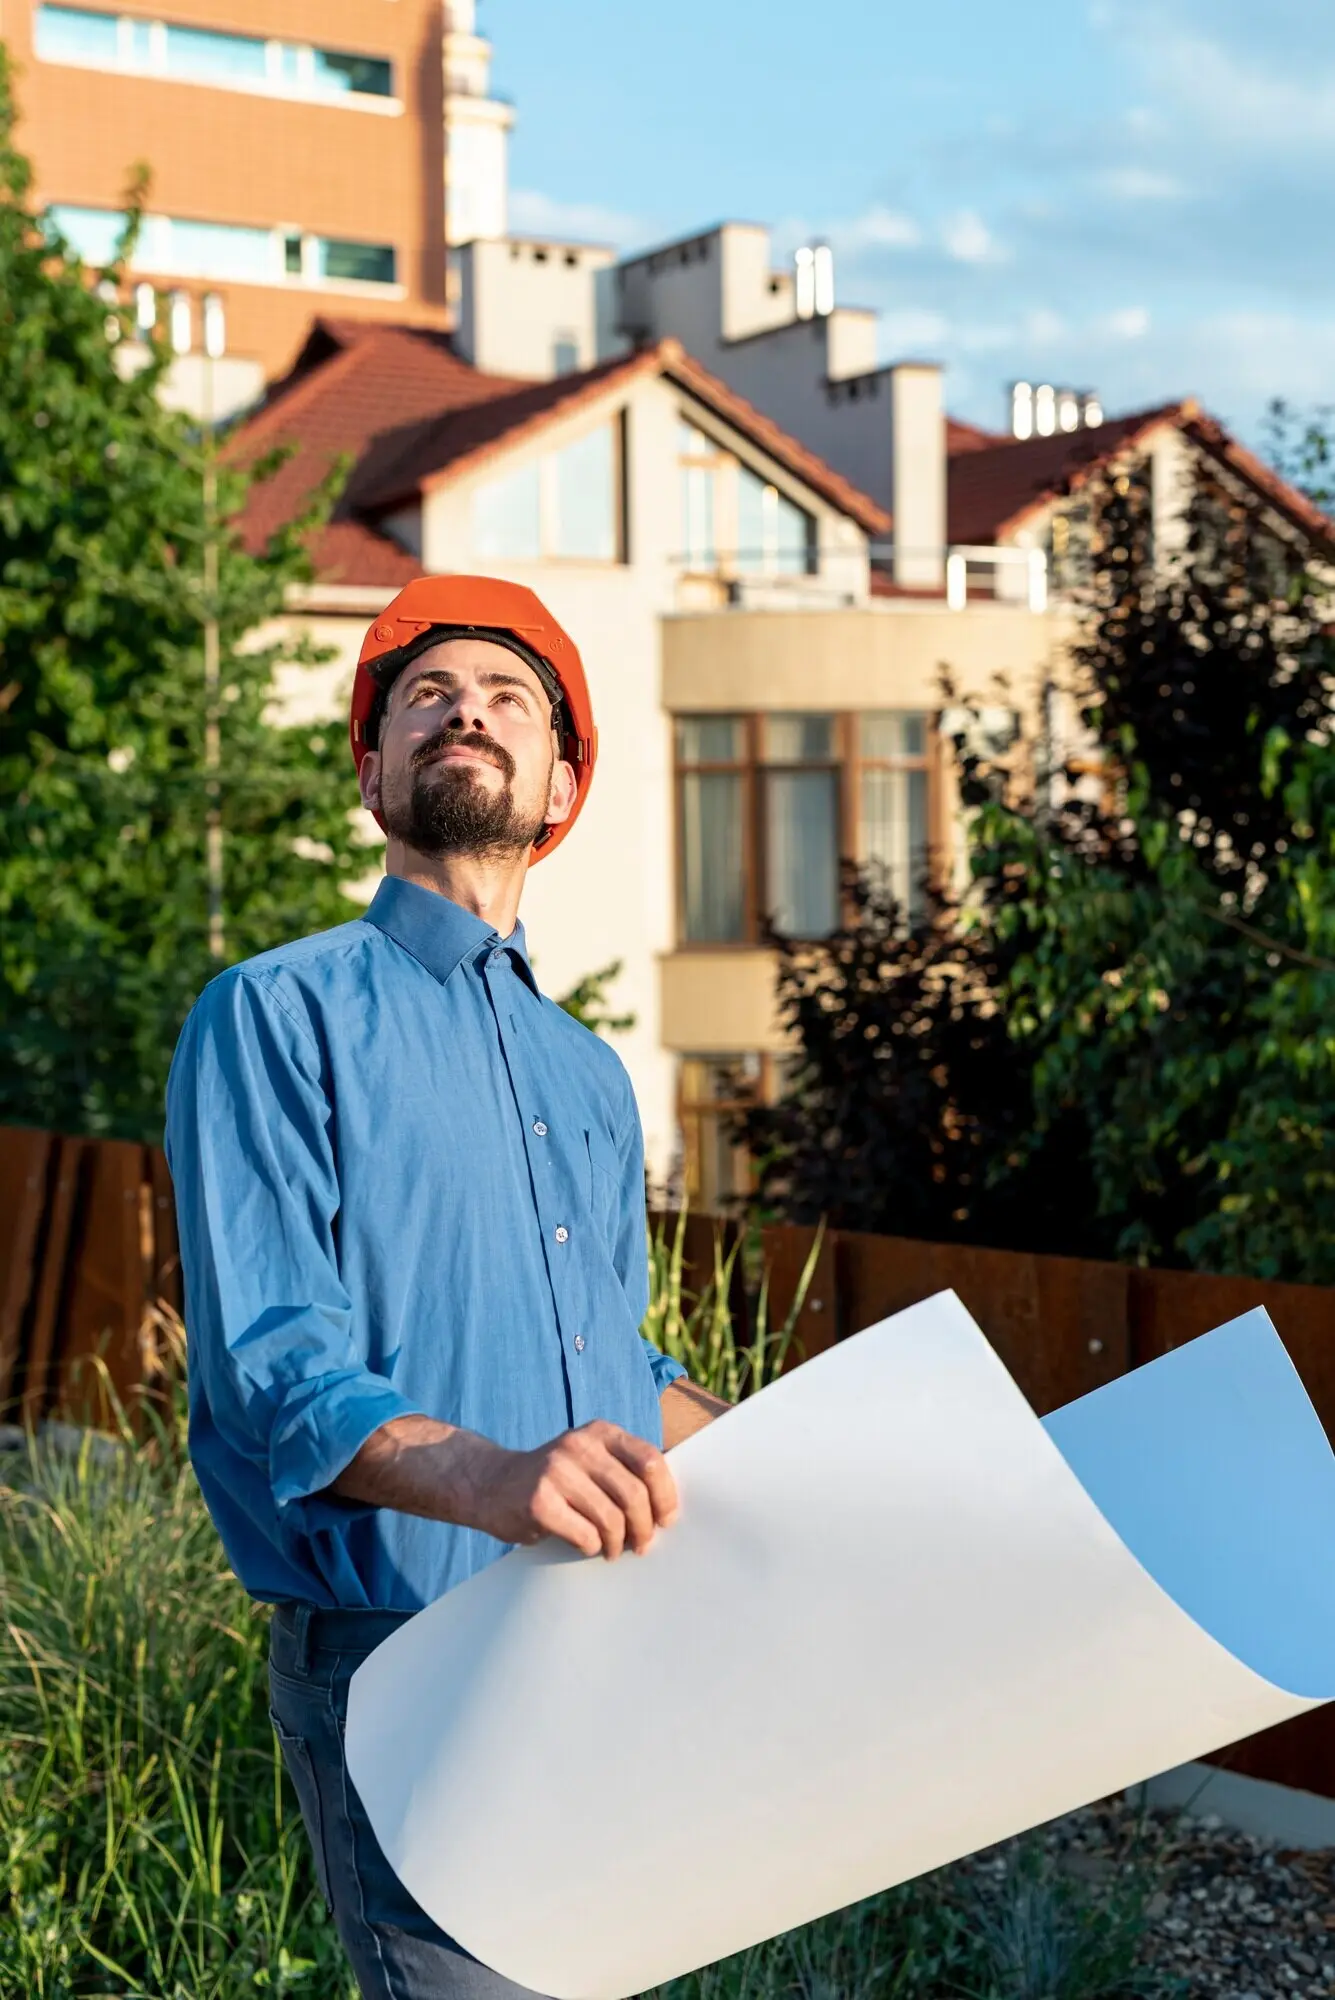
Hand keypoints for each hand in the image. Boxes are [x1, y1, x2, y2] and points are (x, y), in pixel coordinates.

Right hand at [452, 1420, 678, 1559]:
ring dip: (618, 1544)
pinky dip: (592, 1547)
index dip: (665, 1496)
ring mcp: (557, 1472)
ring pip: (612, 1519)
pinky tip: (587, 1545)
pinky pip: (585, 1535)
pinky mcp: (539, 1502)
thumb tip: (670, 1506)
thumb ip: (624, 1470)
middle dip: (644, 1528)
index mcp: (600, 1432)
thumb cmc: (553, 1479)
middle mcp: (579, 1445)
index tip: (666, 1520)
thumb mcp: (589, 1459)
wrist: (491, 1483)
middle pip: (634, 1494)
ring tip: (613, 1550)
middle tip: (642, 1545)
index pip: (650, 1461)